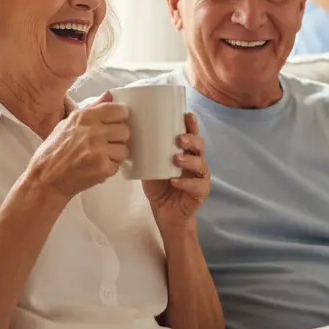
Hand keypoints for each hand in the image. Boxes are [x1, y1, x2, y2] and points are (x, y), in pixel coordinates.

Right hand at [28, 92, 129, 201]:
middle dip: (118, 139)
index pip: (119, 110)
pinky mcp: (102, 167)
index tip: (114, 126)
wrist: (44, 180)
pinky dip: (109, 169)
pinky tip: (95, 168)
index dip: (119, 119)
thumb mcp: (67, 123)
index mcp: (85, 116)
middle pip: (125, 130)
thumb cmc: (53, 152)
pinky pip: (117, 166)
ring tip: (99, 158)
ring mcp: (98, 149)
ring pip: (124, 149)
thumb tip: (110, 94)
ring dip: (115, 156)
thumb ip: (92, 108)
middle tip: (105, 145)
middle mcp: (92, 131)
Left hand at [142, 113, 209, 232]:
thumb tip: (128, 135)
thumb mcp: (150, 166)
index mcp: (186, 152)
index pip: (191, 135)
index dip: (191, 124)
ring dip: (189, 160)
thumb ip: (146, 153)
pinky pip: (196, 186)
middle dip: (192, 139)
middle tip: (179, 139)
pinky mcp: (199, 193)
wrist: (166, 213)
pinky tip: (175, 181)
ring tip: (176, 159)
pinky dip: (185, 183)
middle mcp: (196, 162)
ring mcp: (199, 178)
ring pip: (201, 165)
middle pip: (200, 146)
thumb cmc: (159, 186)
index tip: (187, 115)